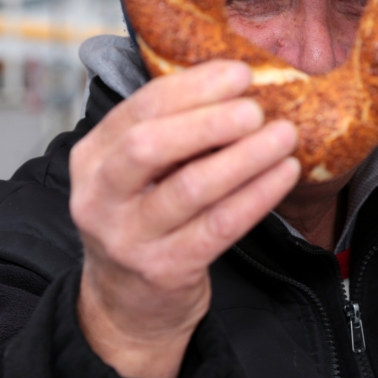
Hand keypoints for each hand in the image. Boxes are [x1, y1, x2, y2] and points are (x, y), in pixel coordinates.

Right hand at [69, 60, 298, 377]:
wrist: (128, 304)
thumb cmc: (144, 219)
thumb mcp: (138, 173)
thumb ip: (172, 132)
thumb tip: (237, 87)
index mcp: (93, 156)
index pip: (140, 109)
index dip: (192, 87)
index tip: (238, 73)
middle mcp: (100, 195)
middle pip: (149, 145)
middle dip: (208, 121)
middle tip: (255, 109)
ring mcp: (127, 237)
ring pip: (190, 188)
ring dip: (243, 157)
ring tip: (283, 136)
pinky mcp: (163, 269)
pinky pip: (218, 227)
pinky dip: (256, 196)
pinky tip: (284, 174)